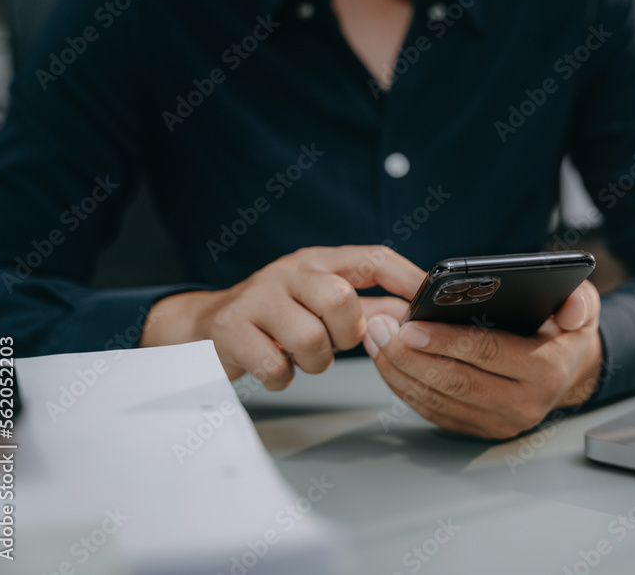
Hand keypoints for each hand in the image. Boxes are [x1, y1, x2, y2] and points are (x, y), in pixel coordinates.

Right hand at [140, 246, 422, 389]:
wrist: (202, 328)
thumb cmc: (275, 317)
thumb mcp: (321, 304)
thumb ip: (371, 310)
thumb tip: (417, 315)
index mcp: (318, 262)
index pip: (372, 257)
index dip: (406, 277)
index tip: (431, 298)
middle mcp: (289, 272)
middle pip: (340, 298)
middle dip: (346, 333)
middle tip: (332, 342)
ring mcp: (257, 298)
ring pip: (311, 339)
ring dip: (315, 362)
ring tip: (299, 356)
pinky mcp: (230, 330)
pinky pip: (277, 367)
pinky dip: (283, 377)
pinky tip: (274, 367)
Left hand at [363, 280, 603, 438]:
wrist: (569, 372)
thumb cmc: (565, 332)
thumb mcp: (583, 307)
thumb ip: (580, 302)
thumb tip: (571, 310)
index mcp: (545, 371)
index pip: (486, 353)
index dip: (445, 340)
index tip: (410, 324)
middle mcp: (523, 404)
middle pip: (454, 381)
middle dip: (409, 355)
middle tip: (380, 328)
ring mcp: (498, 422)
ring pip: (437, 399)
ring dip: (399, 371)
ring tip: (375, 339)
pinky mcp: (477, 430)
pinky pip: (432, 411)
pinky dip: (404, 386)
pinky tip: (387, 361)